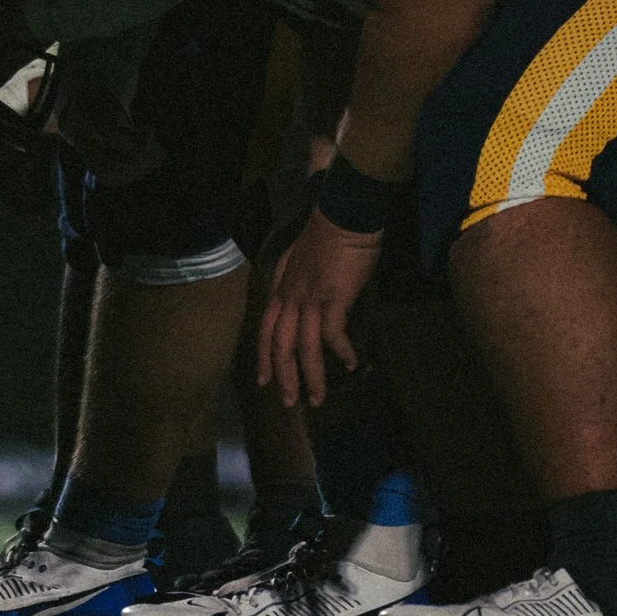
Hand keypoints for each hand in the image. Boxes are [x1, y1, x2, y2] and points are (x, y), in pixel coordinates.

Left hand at [255, 206, 383, 411]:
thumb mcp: (301, 260)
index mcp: (281, 287)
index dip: (264, 358)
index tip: (264, 382)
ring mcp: (310, 298)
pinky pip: (333, 335)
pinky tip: (352, 363)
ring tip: (319, 398)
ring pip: (304, 348)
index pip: (264, 328)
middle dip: (284, 378)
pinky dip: (342, 352)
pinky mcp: (333, 298)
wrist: (344, 212)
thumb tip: (302, 300)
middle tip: (290, 403)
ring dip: (313, 376)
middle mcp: (290, 296)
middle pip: (280, 345)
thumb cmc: (328, 232)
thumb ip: (297, 281)